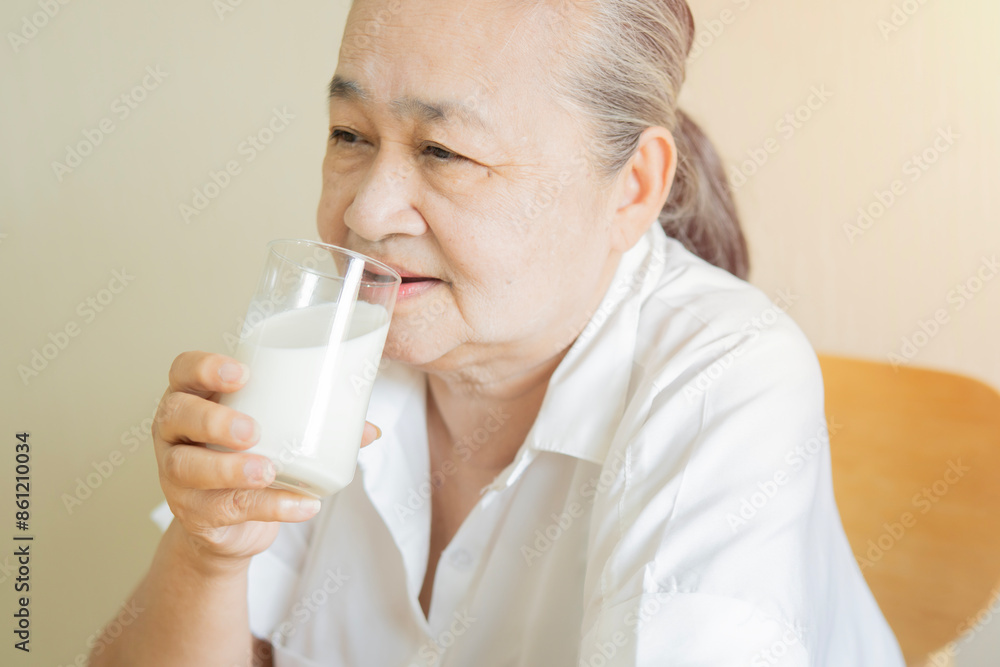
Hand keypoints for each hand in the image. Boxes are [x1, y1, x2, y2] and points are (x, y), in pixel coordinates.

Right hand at [152, 351, 380, 570]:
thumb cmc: (251, 458)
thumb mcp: (275, 433)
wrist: (228, 526)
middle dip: (214, 421)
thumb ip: (319, 425)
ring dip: (231, 469)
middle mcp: (176, 434)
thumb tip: (370, 429)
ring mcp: (177, 475)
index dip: (205, 368)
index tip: (243, 373)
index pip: (183, 371)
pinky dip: (269, 507)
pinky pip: (226, 509)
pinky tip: (301, 505)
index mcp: (195, 398)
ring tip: (268, 470)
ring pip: (190, 468)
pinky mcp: (193, 514)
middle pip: (178, 416)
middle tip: (252, 430)